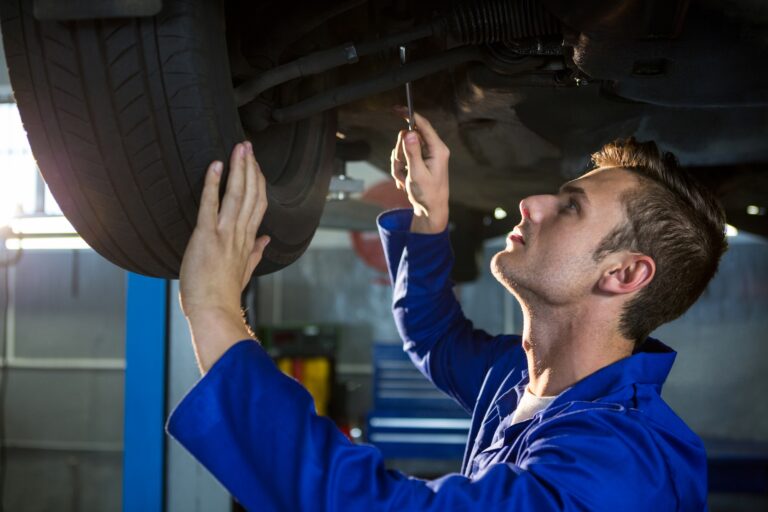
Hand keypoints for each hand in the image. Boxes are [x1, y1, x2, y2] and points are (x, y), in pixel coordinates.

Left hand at [178, 141, 269, 371]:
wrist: (213, 311)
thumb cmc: (223, 294)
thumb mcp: (244, 271)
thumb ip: (255, 252)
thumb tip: (266, 240)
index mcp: (247, 241)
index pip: (258, 205)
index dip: (258, 182)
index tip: (256, 165)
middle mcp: (239, 234)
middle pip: (251, 194)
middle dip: (250, 167)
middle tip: (247, 146)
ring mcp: (224, 234)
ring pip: (237, 195)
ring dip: (239, 169)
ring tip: (239, 149)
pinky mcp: (206, 237)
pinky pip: (210, 205)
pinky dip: (213, 184)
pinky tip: (215, 166)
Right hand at [391, 108, 449, 233]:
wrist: (431, 210)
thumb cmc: (427, 195)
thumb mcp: (417, 174)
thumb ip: (412, 152)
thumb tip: (409, 132)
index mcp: (438, 150)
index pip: (423, 125)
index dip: (409, 115)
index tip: (396, 109)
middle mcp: (434, 150)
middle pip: (409, 137)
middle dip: (400, 153)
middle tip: (401, 168)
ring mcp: (427, 155)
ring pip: (403, 149)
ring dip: (398, 164)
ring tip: (404, 179)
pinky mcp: (420, 161)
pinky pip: (403, 158)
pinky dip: (400, 170)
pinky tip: (404, 181)